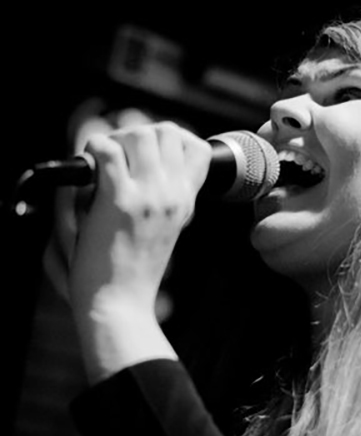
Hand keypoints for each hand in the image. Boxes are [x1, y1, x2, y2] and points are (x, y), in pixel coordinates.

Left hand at [68, 122, 210, 380]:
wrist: (121, 304)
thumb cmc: (135, 271)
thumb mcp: (167, 229)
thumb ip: (166, 195)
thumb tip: (143, 159)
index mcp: (185, 202)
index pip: (198, 148)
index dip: (172, 139)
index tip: (148, 152)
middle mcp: (172, 195)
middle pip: (167, 132)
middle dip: (138, 134)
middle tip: (119, 154)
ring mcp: (148, 197)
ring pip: (139, 135)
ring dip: (114, 141)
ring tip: (102, 163)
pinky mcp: (119, 202)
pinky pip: (107, 151)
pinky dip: (92, 151)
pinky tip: (88, 171)